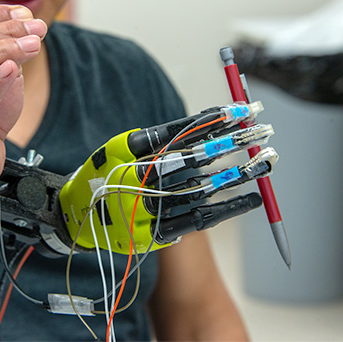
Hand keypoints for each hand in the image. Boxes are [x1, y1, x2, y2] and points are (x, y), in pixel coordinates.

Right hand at [58, 103, 273, 253]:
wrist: (75, 219)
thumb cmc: (102, 176)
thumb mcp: (120, 148)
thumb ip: (156, 139)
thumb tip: (201, 127)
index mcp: (130, 153)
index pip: (181, 132)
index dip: (213, 120)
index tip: (242, 109)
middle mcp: (141, 179)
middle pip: (197, 157)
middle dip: (233, 142)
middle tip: (264, 129)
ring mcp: (150, 208)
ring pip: (204, 188)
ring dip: (237, 173)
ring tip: (266, 160)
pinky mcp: (157, 233)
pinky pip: (199, 220)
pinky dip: (227, 209)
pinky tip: (252, 198)